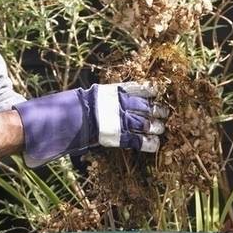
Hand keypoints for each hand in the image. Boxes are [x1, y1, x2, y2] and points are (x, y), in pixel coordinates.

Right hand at [14, 82, 168, 167]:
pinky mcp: (117, 136)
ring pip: (145, 122)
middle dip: (158, 110)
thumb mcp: (97, 93)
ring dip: (156, 126)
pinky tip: (156, 144)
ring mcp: (119, 120)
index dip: (152, 91)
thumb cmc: (81, 106)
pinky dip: (149, 143)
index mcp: (116, 91)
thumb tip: (125, 93)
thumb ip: (112, 94)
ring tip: (161, 128)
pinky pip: (138, 140)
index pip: (140, 87)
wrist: (67, 118)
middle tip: (165, 113)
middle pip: (147, 106)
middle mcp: (121, 104)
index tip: (159, 92)